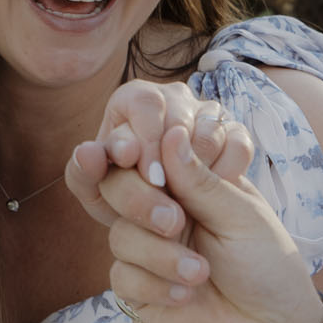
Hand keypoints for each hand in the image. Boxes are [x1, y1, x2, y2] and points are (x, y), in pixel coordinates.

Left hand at [65, 80, 238, 227]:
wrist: (168, 223)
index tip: (150, 177)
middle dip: (173, 159)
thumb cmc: (126, 201)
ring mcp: (207, 114)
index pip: (143, 103)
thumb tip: (88, 152)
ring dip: (199, 168)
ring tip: (186, 200)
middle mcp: (172, 98)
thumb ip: (84, 175)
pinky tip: (211, 195)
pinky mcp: (235, 133)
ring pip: (211, 128)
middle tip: (166, 191)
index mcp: (134, 100)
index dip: (147, 139)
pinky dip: (228, 170)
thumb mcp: (100, 194)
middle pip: (180, 114)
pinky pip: (238, 143)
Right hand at [97, 119, 322, 322]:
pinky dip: (156, 286)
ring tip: (200, 273)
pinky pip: (123, 276)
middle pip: (116, 188)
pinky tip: (187, 296)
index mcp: (185, 184)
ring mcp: (146, 250)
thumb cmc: (266, 262)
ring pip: (121, 235)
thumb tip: (171, 134)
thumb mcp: (240, 214)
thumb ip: (200, 180)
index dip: (134, 154)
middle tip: (176, 222)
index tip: (146, 164)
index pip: (144, 156)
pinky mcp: (138, 288)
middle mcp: (159, 212)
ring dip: (160, 255)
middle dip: (140, 202)